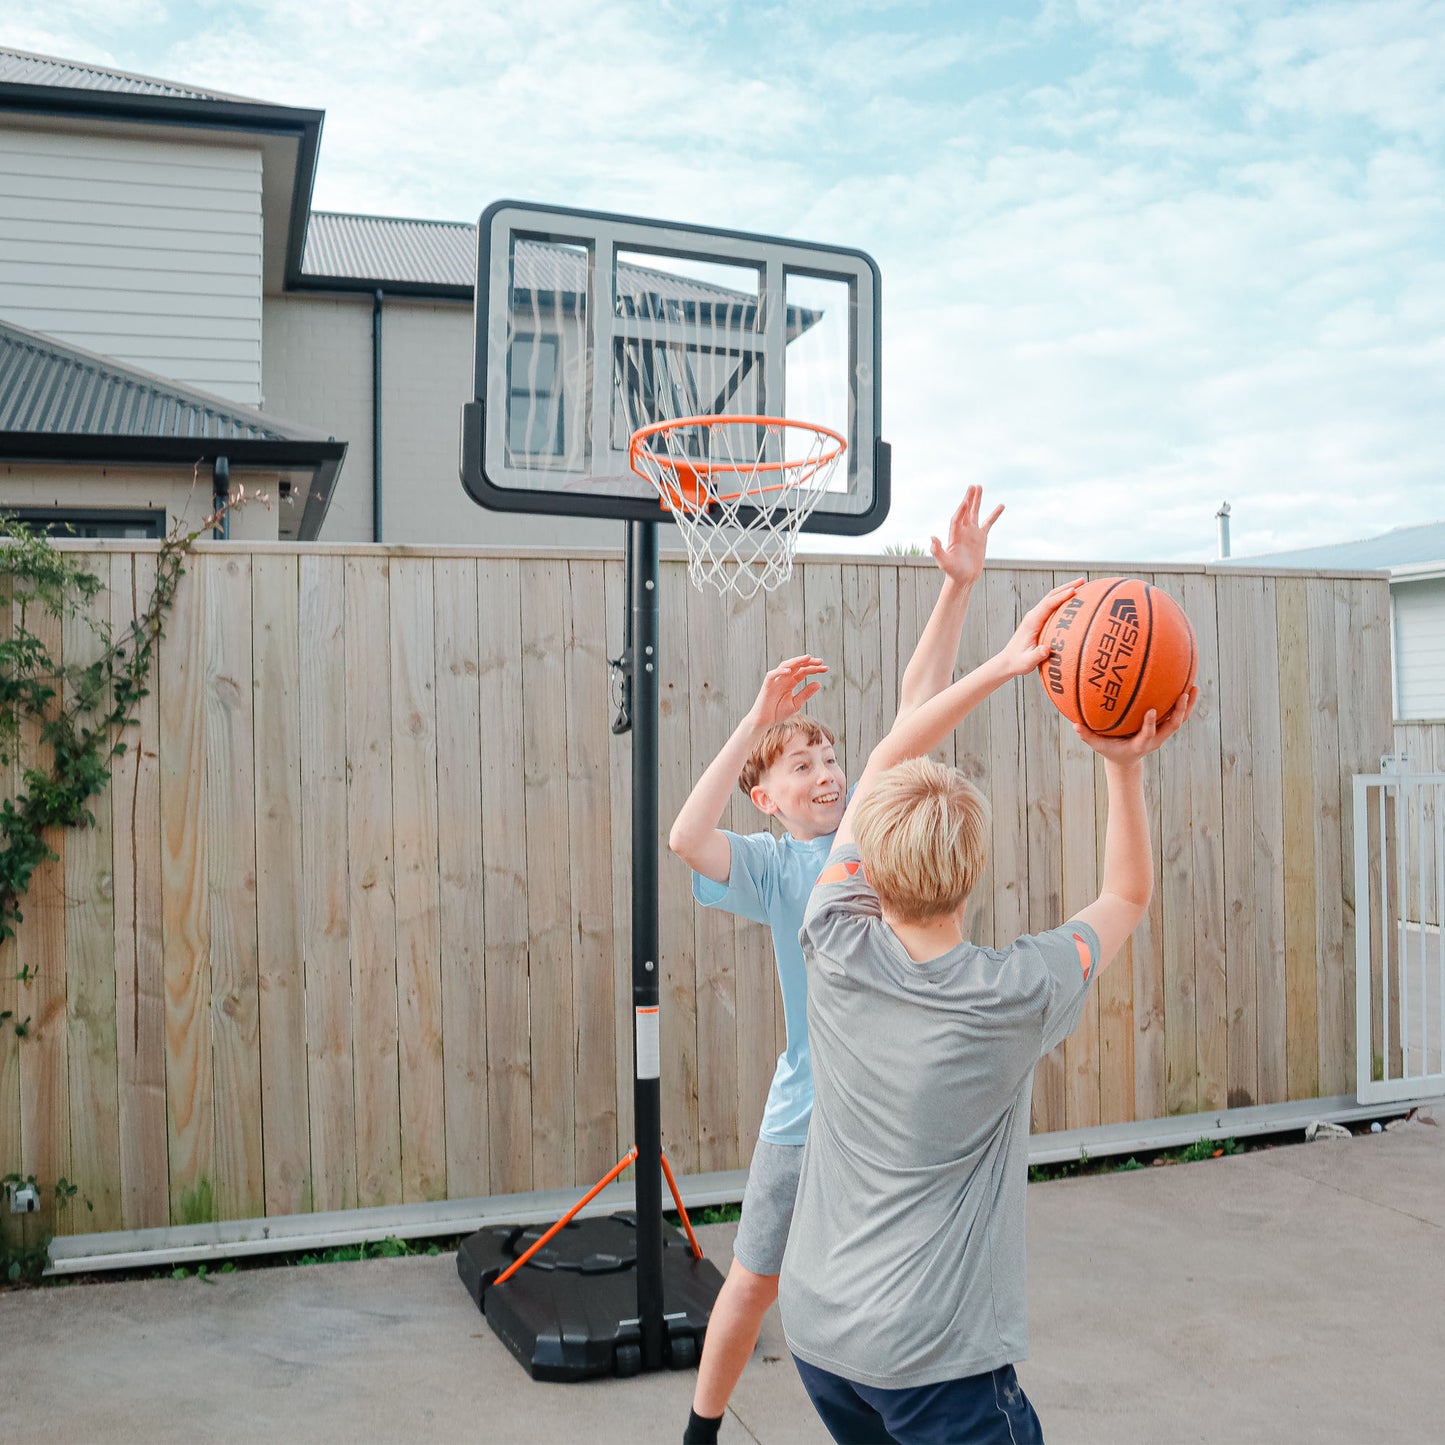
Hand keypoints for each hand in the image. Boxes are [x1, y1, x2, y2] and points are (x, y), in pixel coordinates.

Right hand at [745, 655, 827, 729]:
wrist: (763, 722)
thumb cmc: (777, 713)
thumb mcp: (796, 703)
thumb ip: (806, 693)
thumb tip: (819, 683)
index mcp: (790, 683)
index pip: (803, 671)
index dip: (814, 669)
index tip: (826, 668)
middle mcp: (783, 679)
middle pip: (796, 666)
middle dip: (808, 662)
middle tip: (820, 661)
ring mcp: (775, 681)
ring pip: (785, 666)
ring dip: (796, 661)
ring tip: (807, 658)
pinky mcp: (767, 685)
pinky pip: (772, 675)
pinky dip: (780, 672)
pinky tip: (790, 671)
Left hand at [930, 485, 1003, 588]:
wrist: (963, 578)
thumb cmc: (952, 572)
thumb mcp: (944, 562)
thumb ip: (937, 551)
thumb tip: (932, 538)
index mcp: (954, 535)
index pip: (957, 519)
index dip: (960, 511)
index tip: (965, 501)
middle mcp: (963, 531)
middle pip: (965, 511)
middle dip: (969, 499)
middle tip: (972, 486)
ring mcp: (972, 533)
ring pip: (975, 513)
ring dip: (976, 500)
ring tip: (979, 487)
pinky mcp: (981, 537)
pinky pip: (989, 522)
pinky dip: (994, 514)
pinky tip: (1001, 505)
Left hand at [993, 578, 1084, 677]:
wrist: (1008, 661)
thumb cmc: (1018, 662)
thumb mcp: (1027, 662)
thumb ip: (1036, 656)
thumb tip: (1045, 650)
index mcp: (1032, 621)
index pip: (1048, 604)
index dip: (1061, 596)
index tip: (1074, 590)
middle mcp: (1034, 615)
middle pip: (1051, 596)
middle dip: (1067, 587)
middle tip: (1083, 581)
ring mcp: (1036, 617)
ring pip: (1052, 599)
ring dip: (1066, 590)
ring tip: (1082, 586)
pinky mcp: (1039, 620)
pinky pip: (1053, 607)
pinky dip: (1064, 600)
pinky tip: (1075, 602)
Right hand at [1076, 686, 1197, 760]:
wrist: (1127, 759)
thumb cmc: (1111, 750)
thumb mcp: (1098, 746)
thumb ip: (1087, 736)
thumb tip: (1074, 725)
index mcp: (1141, 744)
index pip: (1148, 734)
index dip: (1151, 724)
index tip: (1152, 710)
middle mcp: (1156, 739)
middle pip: (1173, 726)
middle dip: (1178, 711)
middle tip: (1182, 694)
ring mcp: (1162, 733)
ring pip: (1180, 719)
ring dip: (1188, 705)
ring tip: (1193, 686)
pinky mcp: (1164, 727)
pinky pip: (1178, 714)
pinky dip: (1184, 702)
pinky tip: (1188, 685)